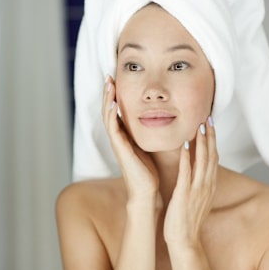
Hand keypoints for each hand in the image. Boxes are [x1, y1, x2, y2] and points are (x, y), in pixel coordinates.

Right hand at [102, 76, 159, 201]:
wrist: (147, 193)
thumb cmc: (149, 173)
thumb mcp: (149, 147)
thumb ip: (150, 134)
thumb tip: (161, 118)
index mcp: (124, 137)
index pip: (116, 111)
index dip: (115, 95)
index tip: (117, 79)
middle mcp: (118, 138)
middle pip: (108, 110)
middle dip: (108, 93)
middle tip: (108, 76)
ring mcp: (117, 144)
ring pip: (108, 117)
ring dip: (107, 99)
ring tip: (109, 84)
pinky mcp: (120, 150)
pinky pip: (113, 129)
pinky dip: (112, 115)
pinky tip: (115, 103)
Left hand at [163, 117, 217, 247]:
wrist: (184, 240)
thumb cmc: (187, 220)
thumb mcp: (197, 199)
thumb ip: (198, 184)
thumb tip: (196, 171)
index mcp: (209, 186)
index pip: (214, 159)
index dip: (213, 141)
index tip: (211, 125)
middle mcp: (206, 185)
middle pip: (211, 156)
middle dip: (210, 136)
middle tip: (208, 118)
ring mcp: (197, 189)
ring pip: (202, 161)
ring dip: (201, 142)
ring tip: (199, 125)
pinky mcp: (184, 193)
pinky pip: (186, 172)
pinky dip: (186, 157)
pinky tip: (183, 144)